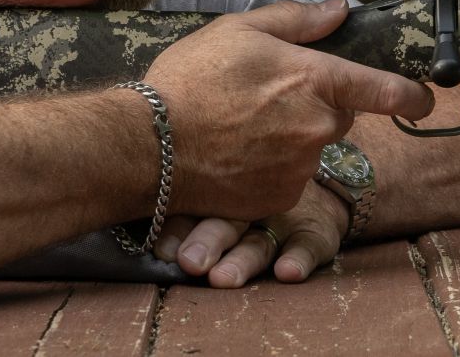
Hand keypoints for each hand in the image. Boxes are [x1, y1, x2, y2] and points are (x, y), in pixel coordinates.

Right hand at [141, 0, 431, 221]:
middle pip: (339, 114)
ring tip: (241, 124)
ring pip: (313, 146)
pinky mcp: (279, 198)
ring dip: (292, 136)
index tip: (426, 98)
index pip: (385, 89)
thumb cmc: (190, 81)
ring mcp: (300, 167)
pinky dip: (272, 166)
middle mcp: (318, 127)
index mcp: (315, 80)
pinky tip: (236, 152)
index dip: (412, 94)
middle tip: (269, 94)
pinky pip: (290, 177)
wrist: (146, 145)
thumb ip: (298, 20)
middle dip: (317, 104)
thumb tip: (339, 10)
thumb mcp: (241, 30)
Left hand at [154, 181, 349, 287]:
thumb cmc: (248, 190)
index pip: (197, 206)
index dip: (179, 228)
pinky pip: (309, 244)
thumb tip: (144, 230)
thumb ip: (183, 205)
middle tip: (191, 262)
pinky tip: (287, 271)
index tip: (164, 249)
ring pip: (259, 241)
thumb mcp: (218, 190)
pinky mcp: (315, 232)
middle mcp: (250, 205)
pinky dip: (300, 258)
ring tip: (223, 279)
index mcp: (220, 191)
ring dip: (242, 260)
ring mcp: (284, 219)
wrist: (311, 180)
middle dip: (209, 242)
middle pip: (228, 221)